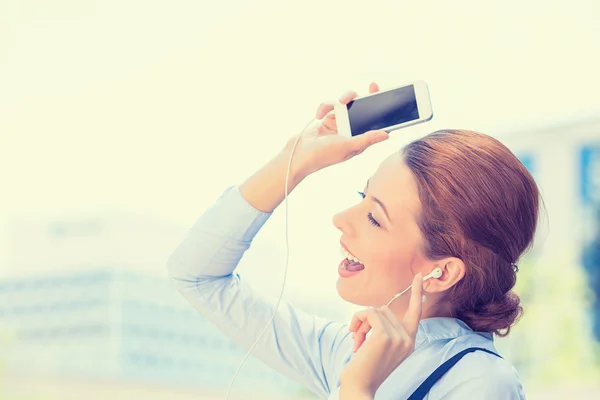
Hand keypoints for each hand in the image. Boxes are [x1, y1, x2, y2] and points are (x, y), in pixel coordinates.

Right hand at [285, 82, 389, 178]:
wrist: (299, 153)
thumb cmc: (324, 155)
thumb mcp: (348, 147)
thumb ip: (367, 139)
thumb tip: (386, 135)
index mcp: (359, 138)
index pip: (375, 122)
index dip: (382, 109)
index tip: (385, 96)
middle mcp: (351, 129)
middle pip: (362, 107)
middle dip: (364, 97)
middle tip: (373, 86)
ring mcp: (339, 122)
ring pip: (346, 102)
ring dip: (341, 100)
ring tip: (338, 102)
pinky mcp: (328, 117)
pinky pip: (330, 104)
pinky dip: (324, 107)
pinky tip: (318, 116)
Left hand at [339, 273, 423, 397]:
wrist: (360, 386)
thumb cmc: (366, 367)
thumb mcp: (381, 347)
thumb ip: (385, 329)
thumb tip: (377, 311)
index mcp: (409, 341)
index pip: (416, 313)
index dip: (416, 293)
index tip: (417, 277)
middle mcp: (408, 339)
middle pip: (386, 309)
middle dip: (368, 320)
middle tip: (359, 338)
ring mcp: (398, 337)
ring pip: (376, 311)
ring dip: (361, 323)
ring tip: (357, 342)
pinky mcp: (385, 335)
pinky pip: (369, 313)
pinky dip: (358, 321)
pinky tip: (355, 339)